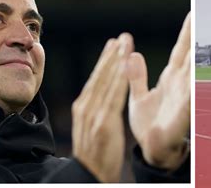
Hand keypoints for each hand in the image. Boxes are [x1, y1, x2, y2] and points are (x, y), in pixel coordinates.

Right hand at [71, 33, 132, 182]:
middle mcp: (86, 106)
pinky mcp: (104, 123)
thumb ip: (97, 109)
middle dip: (112, 54)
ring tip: (125, 43)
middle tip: (122, 36)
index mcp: (84, 106)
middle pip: (101, 75)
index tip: (114, 44)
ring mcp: (93, 114)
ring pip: (107, 81)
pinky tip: (126, 66)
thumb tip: (102, 94)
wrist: (89, 175)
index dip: (106, 60)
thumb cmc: (96, 152)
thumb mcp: (92, 126)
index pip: (96, 78)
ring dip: (117, 60)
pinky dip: (119, 78)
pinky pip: (114, 95)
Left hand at [127, 12, 190, 169]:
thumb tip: (133, 54)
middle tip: (201, 12)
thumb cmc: (148, 124)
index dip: (186, 33)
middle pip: (189, 55)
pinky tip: (197, 77)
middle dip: (195, 35)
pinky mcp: (181, 114)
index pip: (180, 50)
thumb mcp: (138, 96)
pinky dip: (194, 87)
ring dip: (197, 54)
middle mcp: (179, 85)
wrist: (152, 149)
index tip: (192, 13)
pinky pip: (189, 99)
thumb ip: (136, 76)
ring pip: (193, 71)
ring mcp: (182, 97)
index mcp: (170, 79)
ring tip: (203, 35)